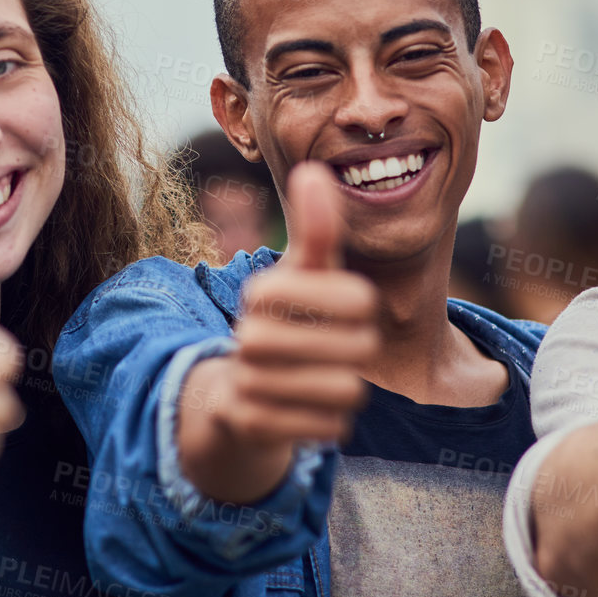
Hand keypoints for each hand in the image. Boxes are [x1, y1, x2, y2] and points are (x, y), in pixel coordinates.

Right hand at [192, 163, 377, 457]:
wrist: (235, 395)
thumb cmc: (288, 323)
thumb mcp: (304, 277)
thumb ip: (315, 230)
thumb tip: (312, 170)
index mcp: (265, 292)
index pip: (351, 296)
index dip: (362, 303)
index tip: (355, 305)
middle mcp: (249, 336)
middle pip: (357, 346)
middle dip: (362, 350)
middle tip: (345, 349)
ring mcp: (248, 382)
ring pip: (346, 390)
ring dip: (349, 388)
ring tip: (331, 379)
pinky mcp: (252, 424)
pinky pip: (328, 426)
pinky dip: (333, 421)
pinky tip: (315, 410)